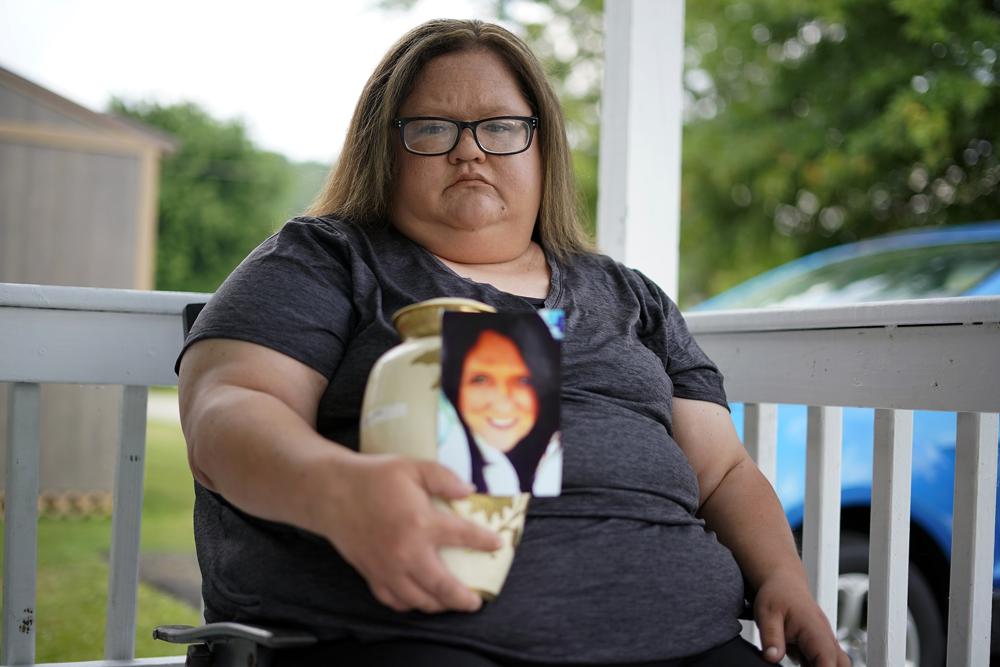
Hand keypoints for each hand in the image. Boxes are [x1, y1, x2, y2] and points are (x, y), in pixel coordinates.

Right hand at [317, 454, 502, 613]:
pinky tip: (419, 599)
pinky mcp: (372, 575)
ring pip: (419, 600)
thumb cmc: (374, 477)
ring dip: (439, 605)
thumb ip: (444, 478)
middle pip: (443, 586)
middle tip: (476, 602)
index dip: (484, 542)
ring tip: (451, 603)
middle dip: (463, 598)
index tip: (497, 545)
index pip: (464, 537)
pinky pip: (394, 600)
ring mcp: (388, 568)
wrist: (331, 493)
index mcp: (421, 523)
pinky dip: (409, 604)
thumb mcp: (413, 467)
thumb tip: (469, 491)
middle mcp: (407, 552)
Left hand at [754, 572, 850, 665]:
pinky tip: (800, 663)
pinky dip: (815, 666)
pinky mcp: (818, 646)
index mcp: (815, 629)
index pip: (828, 660)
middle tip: (802, 665)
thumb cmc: (778, 593)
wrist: (783, 582)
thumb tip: (772, 657)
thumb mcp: (767, 613)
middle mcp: (825, 637)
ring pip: (834, 664)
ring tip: (797, 657)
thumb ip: (771, 637)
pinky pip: (823, 662)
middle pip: (839, 665)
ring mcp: (824, 642)